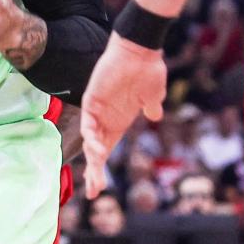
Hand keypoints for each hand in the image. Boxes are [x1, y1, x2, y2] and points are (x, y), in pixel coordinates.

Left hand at [80, 35, 167, 197]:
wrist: (141, 51)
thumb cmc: (148, 71)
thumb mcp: (153, 96)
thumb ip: (152, 108)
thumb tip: (155, 115)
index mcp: (118, 123)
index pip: (105, 152)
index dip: (99, 171)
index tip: (96, 191)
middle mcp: (105, 120)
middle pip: (95, 152)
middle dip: (93, 172)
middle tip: (91, 192)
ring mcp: (97, 110)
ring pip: (90, 140)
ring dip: (93, 157)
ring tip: (95, 172)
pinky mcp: (92, 99)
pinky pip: (88, 121)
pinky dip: (91, 135)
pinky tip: (96, 147)